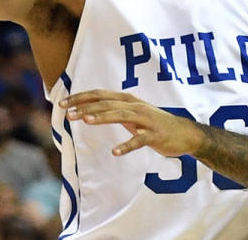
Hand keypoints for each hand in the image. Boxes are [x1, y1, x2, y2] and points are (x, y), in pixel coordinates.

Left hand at [60, 90, 202, 157]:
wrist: (185, 134)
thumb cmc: (155, 124)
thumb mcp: (133, 114)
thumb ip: (115, 111)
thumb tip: (90, 111)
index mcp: (128, 100)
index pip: (100, 95)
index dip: (81, 97)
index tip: (63, 103)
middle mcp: (136, 106)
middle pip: (107, 104)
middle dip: (86, 107)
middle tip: (68, 113)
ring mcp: (146, 120)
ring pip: (121, 116)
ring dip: (103, 117)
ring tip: (86, 121)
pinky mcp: (155, 135)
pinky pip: (139, 140)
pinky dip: (127, 145)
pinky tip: (115, 152)